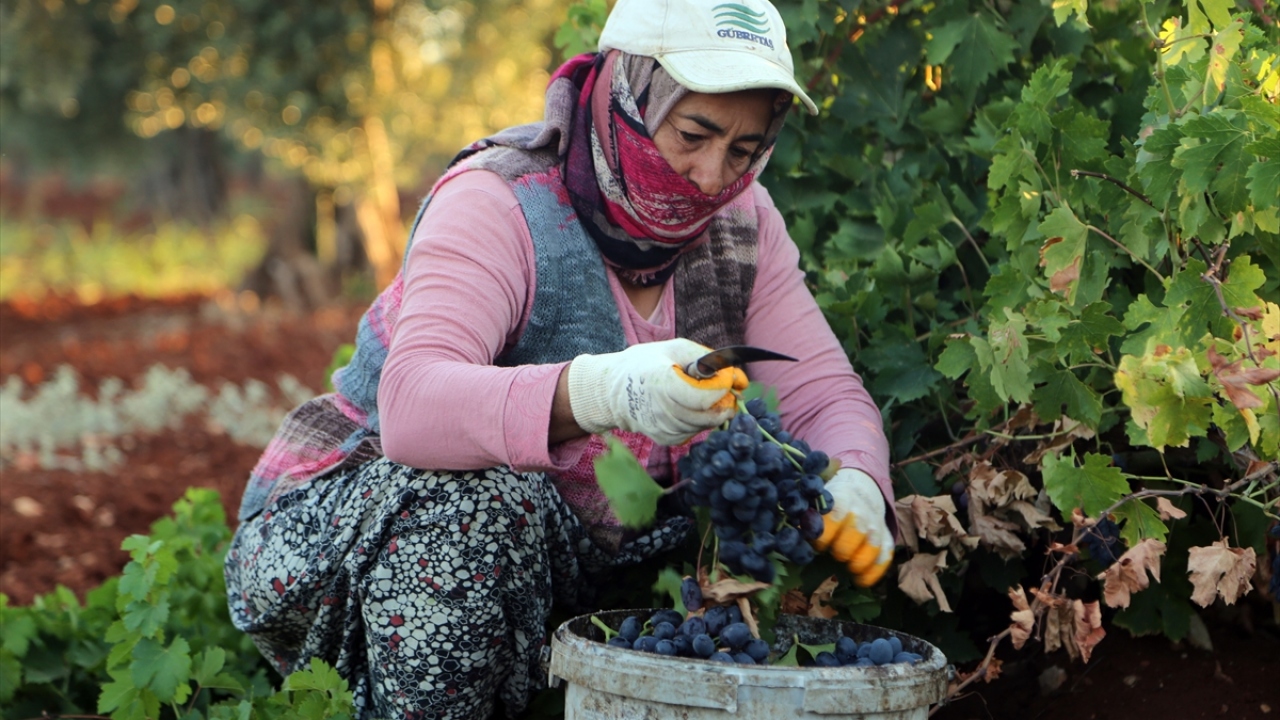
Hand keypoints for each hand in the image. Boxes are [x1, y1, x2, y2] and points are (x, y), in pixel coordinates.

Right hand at [567, 338, 747, 445]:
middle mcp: (660, 410)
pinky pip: (694, 431)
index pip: (704, 397)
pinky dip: (699, 419)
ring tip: (699, 393)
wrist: (613, 390)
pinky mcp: (665, 439)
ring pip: (704, 424)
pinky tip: (688, 406)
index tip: (727, 376)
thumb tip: (742, 381)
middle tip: (722, 387)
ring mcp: (662, 429)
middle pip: (708, 414)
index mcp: (661, 383)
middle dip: (722, 401)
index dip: (722, 387)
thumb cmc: (646, 364)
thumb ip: (711, 361)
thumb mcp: (676, 349)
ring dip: (711, 410)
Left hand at [812, 468, 893, 586]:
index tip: (817, 543)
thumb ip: (807, 518)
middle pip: (855, 533)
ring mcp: (876, 527)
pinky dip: (874, 572)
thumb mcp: (819, 503)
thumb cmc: (831, 504)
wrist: (861, 491)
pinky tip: (861, 581)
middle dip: (841, 548)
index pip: (836, 515)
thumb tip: (793, 536)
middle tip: (833, 553)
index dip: (824, 533)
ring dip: (859, 562)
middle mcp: (862, 513)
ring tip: (849, 569)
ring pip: (873, 546)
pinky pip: (885, 557)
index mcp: (842, 500)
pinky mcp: (886, 539)